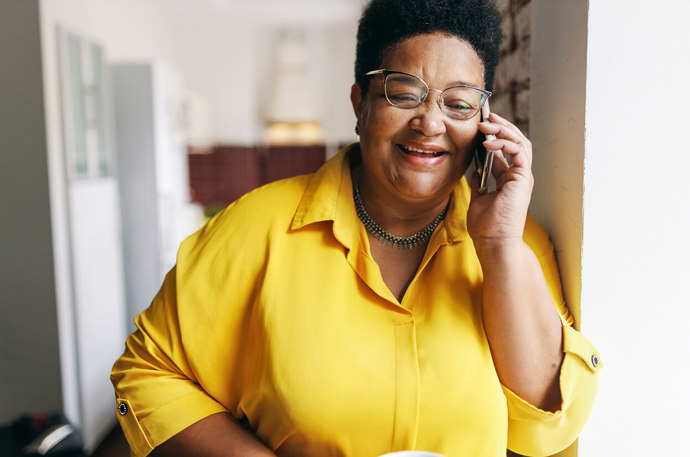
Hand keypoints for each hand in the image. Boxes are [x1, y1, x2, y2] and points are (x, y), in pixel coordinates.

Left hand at [466, 112, 533, 243]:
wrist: (493, 242)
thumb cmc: (486, 226)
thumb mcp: (478, 197)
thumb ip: (479, 180)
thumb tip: (474, 166)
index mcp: (508, 178)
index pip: (505, 149)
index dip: (494, 134)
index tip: (480, 125)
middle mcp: (518, 175)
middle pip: (515, 141)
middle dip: (501, 126)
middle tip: (485, 117)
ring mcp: (522, 176)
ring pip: (520, 142)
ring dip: (503, 130)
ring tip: (486, 125)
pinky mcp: (522, 178)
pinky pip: (519, 152)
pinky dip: (506, 143)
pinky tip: (490, 143)